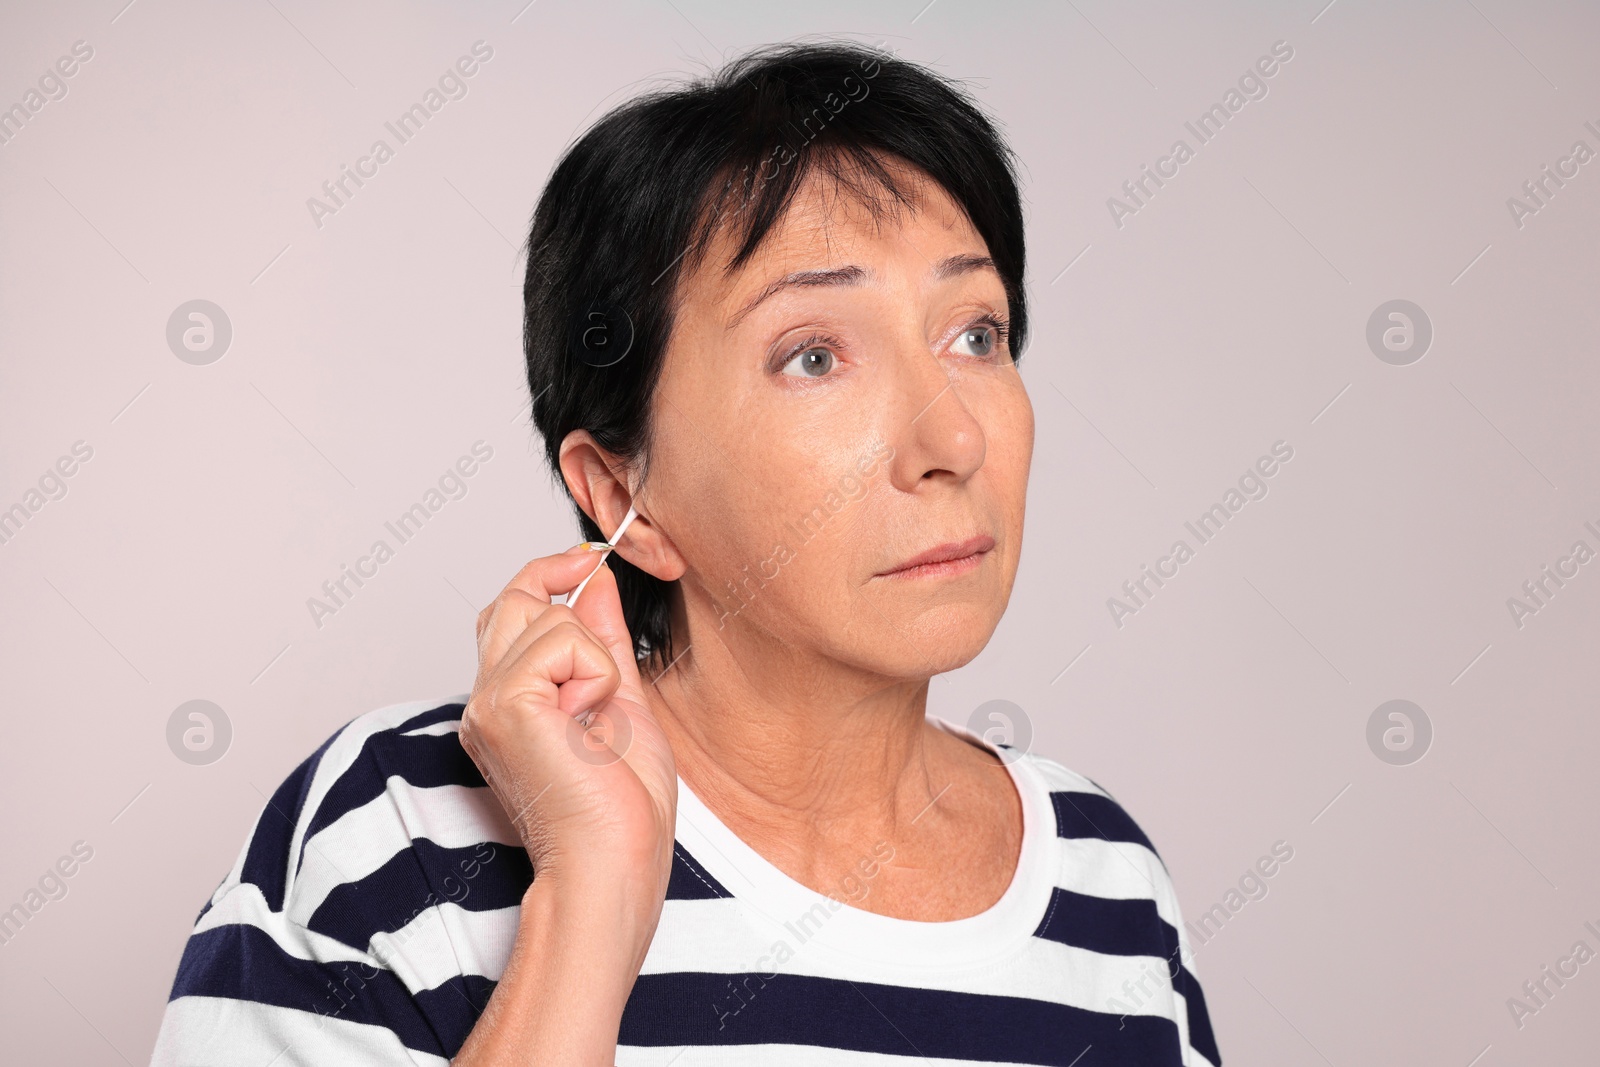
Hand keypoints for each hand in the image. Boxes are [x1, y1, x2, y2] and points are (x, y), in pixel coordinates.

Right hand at [459, 544, 676, 918]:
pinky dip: (596, 673)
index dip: (548, 575)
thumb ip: (607, 640)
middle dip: (572, 610)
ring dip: (596, 660)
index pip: (511, 608)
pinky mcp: (506, 704)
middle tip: (603, 667)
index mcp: (508, 702)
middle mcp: (486, 698)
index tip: (587, 562)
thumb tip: (597, 581)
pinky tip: (589, 722)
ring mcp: (489, 701)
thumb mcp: (624, 703)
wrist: (614, 867)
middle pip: (517, 597)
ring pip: (548, 614)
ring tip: (595, 721)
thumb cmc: (622, 811)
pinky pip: (563, 639)